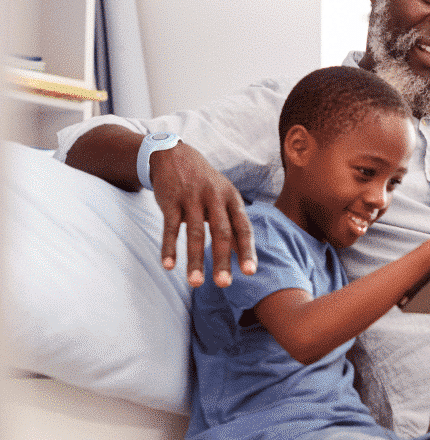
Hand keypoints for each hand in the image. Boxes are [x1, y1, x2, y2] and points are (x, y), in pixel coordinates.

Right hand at [150, 143, 256, 286]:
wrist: (174, 155)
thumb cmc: (206, 185)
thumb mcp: (225, 198)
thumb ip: (235, 226)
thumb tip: (246, 256)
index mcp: (232, 198)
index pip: (243, 227)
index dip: (247, 250)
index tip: (250, 272)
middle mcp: (214, 198)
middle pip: (221, 233)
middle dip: (222, 260)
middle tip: (224, 285)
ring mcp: (191, 198)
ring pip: (195, 233)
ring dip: (194, 260)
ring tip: (196, 283)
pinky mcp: (170, 200)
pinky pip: (170, 227)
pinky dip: (169, 247)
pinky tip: (169, 266)